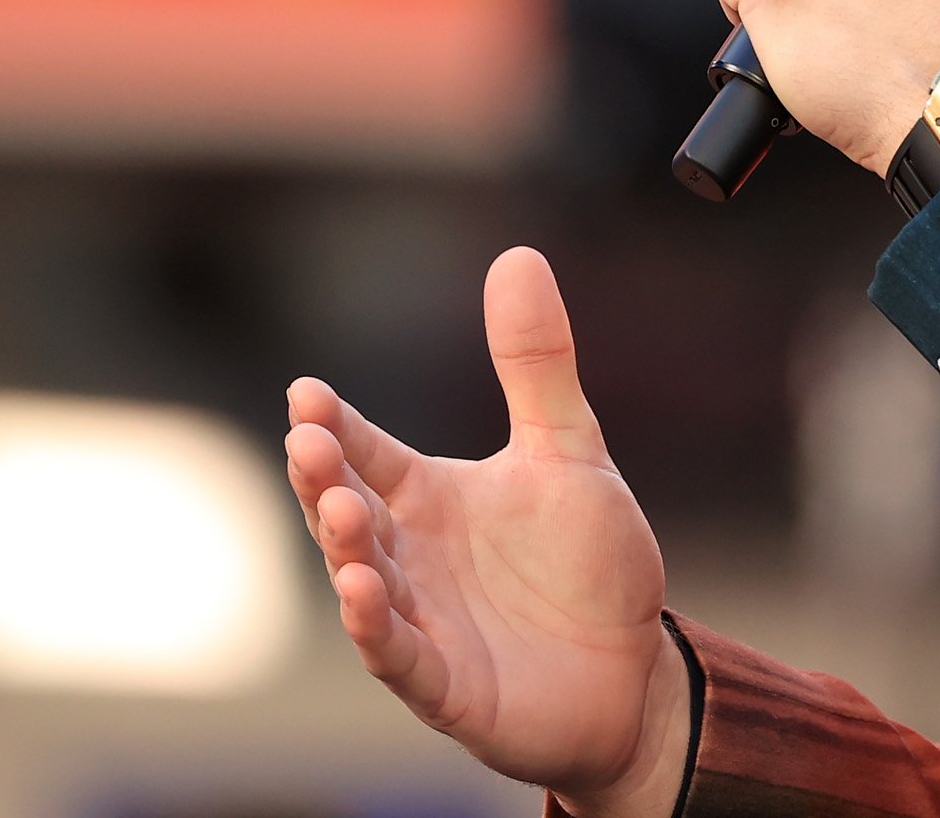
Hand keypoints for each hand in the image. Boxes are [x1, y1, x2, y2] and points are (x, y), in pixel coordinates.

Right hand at [285, 249, 687, 817]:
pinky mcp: (443, 684)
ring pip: (364, 581)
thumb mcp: (569, 449)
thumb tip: (517, 254)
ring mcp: (421, 622)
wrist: (632, 671)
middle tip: (307, 440)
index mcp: (430, 498)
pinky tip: (361, 594)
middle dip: (324, 478)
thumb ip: (536, 362)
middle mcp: (411, 556)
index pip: (369, 452)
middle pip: (348, 511)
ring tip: (341, 508)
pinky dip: (376, 629)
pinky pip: (398, 656)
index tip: (307, 392)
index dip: (338, 425)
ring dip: (346, 548)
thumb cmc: (589, 564)